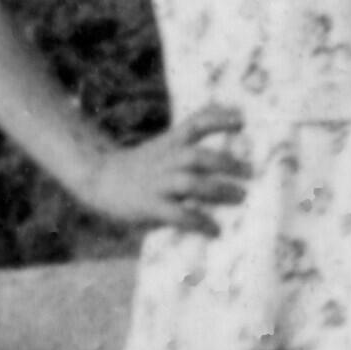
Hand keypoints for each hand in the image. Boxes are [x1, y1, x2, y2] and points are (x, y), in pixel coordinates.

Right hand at [72, 104, 249, 234]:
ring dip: (218, 190)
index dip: (218, 119)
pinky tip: (215, 230)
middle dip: (226, 163)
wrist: (99, 178)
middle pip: (197, 156)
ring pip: (190, 183)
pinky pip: (178, 214)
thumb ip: (191, 148)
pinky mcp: (149, 206)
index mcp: (170, 142)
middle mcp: (166, 160)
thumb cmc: (143, 166)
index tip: (243, 120)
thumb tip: (234, 155)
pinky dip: (199, 222)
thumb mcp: (165, 146)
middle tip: (251, 172)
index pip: (195, 124)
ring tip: (241, 197)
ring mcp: (157, 183)